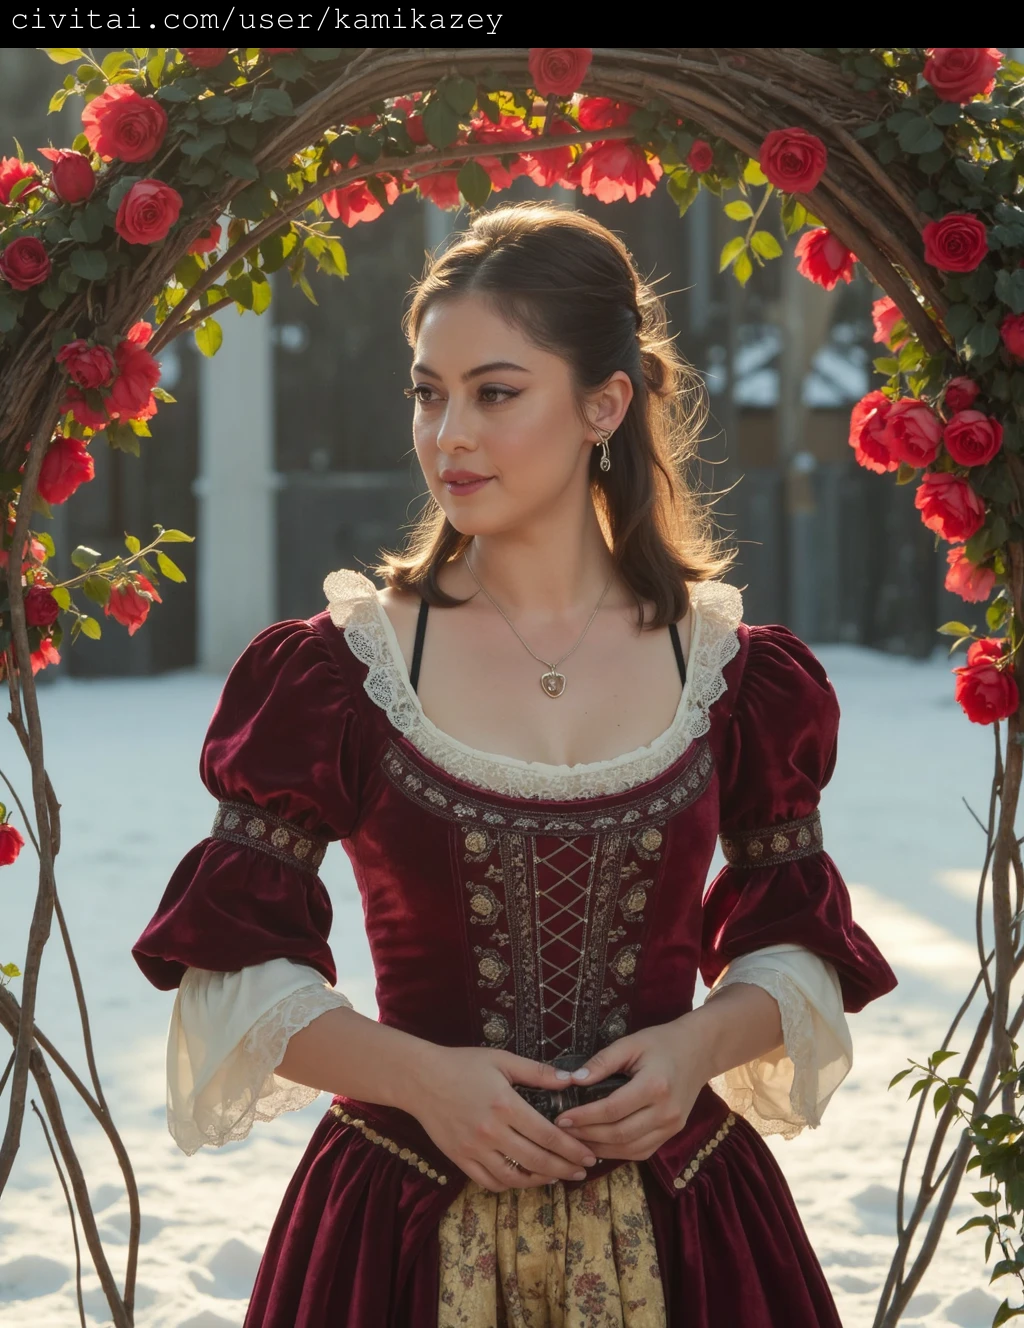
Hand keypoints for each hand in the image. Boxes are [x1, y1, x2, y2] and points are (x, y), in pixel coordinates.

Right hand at [407, 1045, 601, 1192]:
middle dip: (565, 1168)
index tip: (588, 1155)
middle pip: (537, 1160)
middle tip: (582, 1171)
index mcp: (505, 1105)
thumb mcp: (502, 1059)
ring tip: (557, 1176)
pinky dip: (510, 1185)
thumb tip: (570, 1079)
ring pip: (515, 1177)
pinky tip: (523, 1178)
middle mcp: (491, 1132)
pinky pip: (490, 1182)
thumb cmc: (463, 1064)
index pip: (548, 1135)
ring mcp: (474, 1149)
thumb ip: (537, 1072)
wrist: (420, 1078)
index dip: (572, 1149)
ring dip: (540, 1180)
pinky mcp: (460, 1159)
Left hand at [551, 1016, 711, 1160]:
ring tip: (575, 1140)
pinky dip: (617, 1152)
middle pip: (619, 1134)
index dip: (584, 1117)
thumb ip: (602, 1062)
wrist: (698, 1051)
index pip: (612, 1109)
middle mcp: (666, 1111)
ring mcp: (672, 1126)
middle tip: (562, 1131)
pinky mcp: (673, 1134)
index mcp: (654, 1085)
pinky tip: (598, 1145)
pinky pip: (642, 1151)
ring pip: (630, 1148)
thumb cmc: (661, 1043)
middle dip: (587, 1135)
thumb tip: (573, 1080)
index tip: (561, 1118)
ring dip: (599, 1148)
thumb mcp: (631, 1043)